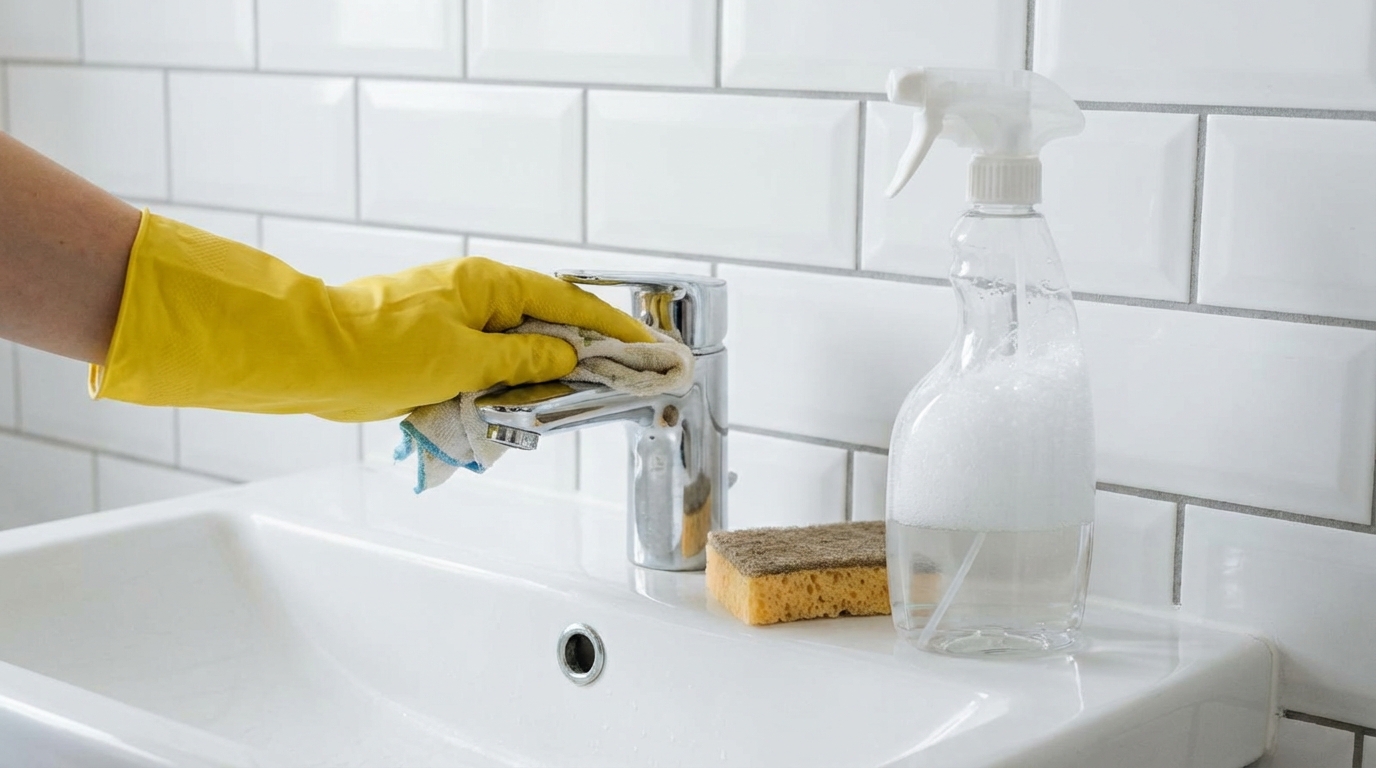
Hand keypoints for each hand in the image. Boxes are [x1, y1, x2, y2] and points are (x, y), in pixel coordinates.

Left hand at [91, 212, 652, 421]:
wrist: (307, 359)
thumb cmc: (375, 349)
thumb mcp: (465, 359)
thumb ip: (522, 360)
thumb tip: (563, 356)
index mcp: (486, 284)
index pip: (566, 302)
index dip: (610, 327)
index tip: (646, 345)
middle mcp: (472, 297)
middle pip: (544, 326)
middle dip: (578, 357)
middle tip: (615, 383)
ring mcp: (452, 323)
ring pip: (514, 353)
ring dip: (534, 381)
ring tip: (562, 408)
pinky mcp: (432, 352)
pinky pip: (484, 369)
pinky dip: (501, 390)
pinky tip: (510, 414)